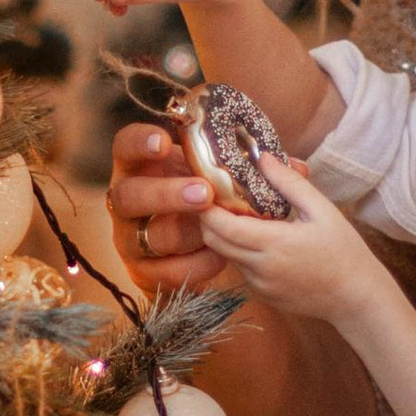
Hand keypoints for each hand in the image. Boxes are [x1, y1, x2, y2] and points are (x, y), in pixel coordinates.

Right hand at [105, 120, 227, 298]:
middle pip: (129, 196)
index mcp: (137, 168)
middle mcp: (126, 203)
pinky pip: (166, 272)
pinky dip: (194, 265)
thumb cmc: (199, 197)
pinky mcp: (144, 272)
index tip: (164, 142)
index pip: (126, 147)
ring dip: (184, 232)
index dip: (140, 143)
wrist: (186, 249)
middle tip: (203, 192)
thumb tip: (290, 164)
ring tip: (216, 227)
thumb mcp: (208, 172)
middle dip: (165, 194)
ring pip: (148, 236)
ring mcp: (130, 240)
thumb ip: (236, 163)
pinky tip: (218, 256)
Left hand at [199, 154, 391, 328]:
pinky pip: (241, 269)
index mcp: (274, 244)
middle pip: (214, 242)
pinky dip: (242, 253)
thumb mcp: (321, 210)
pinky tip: (262, 241)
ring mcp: (259, 286)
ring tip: (244, 216)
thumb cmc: (344, 251)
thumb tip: (262, 157)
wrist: (357, 298)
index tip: (207, 189)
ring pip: (226, 256)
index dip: (208, 208)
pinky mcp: (262, 296)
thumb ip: (289, 183)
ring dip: (227, 236)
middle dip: (210, 219)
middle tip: (219, 198)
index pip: (222, 226)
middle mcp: (260, 269)